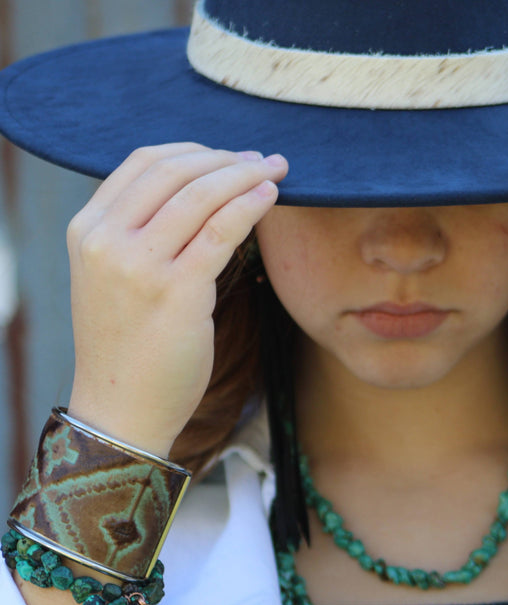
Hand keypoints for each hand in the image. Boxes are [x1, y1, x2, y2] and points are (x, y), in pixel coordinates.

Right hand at [66, 143, 287, 455]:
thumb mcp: (115, 278)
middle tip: (261, 158)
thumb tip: (196, 193)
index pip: (143, 162)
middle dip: (226, 158)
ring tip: (275, 172)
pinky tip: (270, 196)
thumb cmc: (129, 345)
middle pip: (175, 170)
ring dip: (245, 175)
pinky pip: (222, 231)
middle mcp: (106, 240)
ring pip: (201, 195)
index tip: (229, 154)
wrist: (123, 406)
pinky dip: (250, 205)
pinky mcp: (177, 291)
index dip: (194, 150)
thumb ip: (138, 234)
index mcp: (87, 229)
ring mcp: (138, 265)